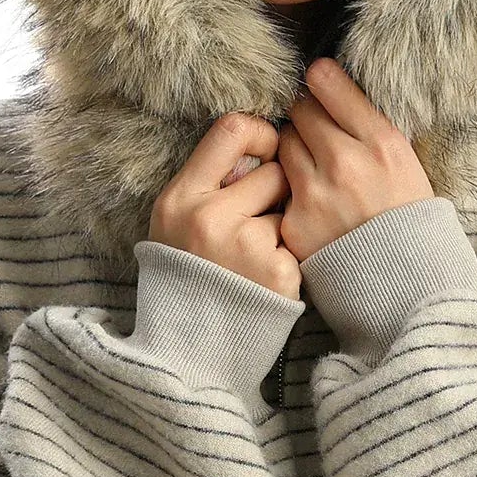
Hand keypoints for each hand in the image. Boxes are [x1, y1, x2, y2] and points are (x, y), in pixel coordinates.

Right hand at [147, 112, 301, 300]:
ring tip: (255, 256)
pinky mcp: (279, 273)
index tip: (265, 151)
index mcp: (181, 198)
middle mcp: (210, 218)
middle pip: (273, 171)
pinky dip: (289, 257)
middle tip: (255, 220)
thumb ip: (210, 182)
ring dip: (281, 226)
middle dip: (274, 190)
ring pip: (289, 208)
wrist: (192, 346)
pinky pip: (298, 243)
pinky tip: (266, 277)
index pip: (232, 130)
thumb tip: (261, 143)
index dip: (260, 134)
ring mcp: (246, 247)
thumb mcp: (177, 221)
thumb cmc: (189, 274)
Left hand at [274, 56, 435, 263]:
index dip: (320, 79)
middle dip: (308, 116)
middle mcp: (345, 163)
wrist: (406, 284)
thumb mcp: (406, 162)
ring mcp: (315, 194)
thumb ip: (370, 126)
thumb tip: (331, 84)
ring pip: (285, 144)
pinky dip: (292, 190)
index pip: (328, 84)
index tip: (319, 80)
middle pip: (300, 110)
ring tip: (316, 167)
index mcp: (381, 142)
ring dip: (296, 148)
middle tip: (319, 131)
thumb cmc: (407, 217)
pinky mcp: (294, 223)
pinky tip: (314, 203)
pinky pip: (280, 187)